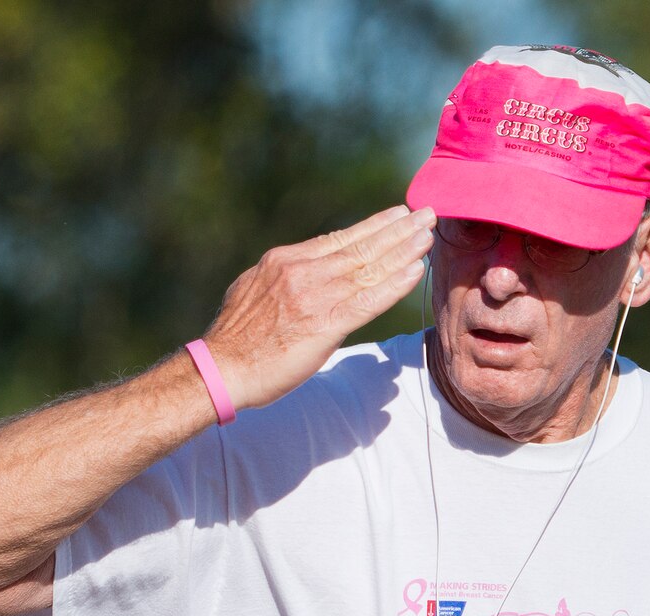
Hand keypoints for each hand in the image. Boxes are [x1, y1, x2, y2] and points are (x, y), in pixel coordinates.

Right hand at [200, 205, 435, 410]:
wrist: (221, 367)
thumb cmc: (239, 338)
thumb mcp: (258, 289)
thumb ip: (288, 277)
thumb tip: (307, 270)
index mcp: (285, 260)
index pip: (339, 239)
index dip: (373, 226)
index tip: (399, 214)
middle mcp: (301, 270)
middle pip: (359, 246)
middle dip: (397, 229)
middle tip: (427, 214)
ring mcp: (313, 295)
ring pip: (368, 268)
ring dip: (403, 250)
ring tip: (427, 236)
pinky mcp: (324, 324)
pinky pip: (368, 301)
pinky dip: (394, 284)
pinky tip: (414, 271)